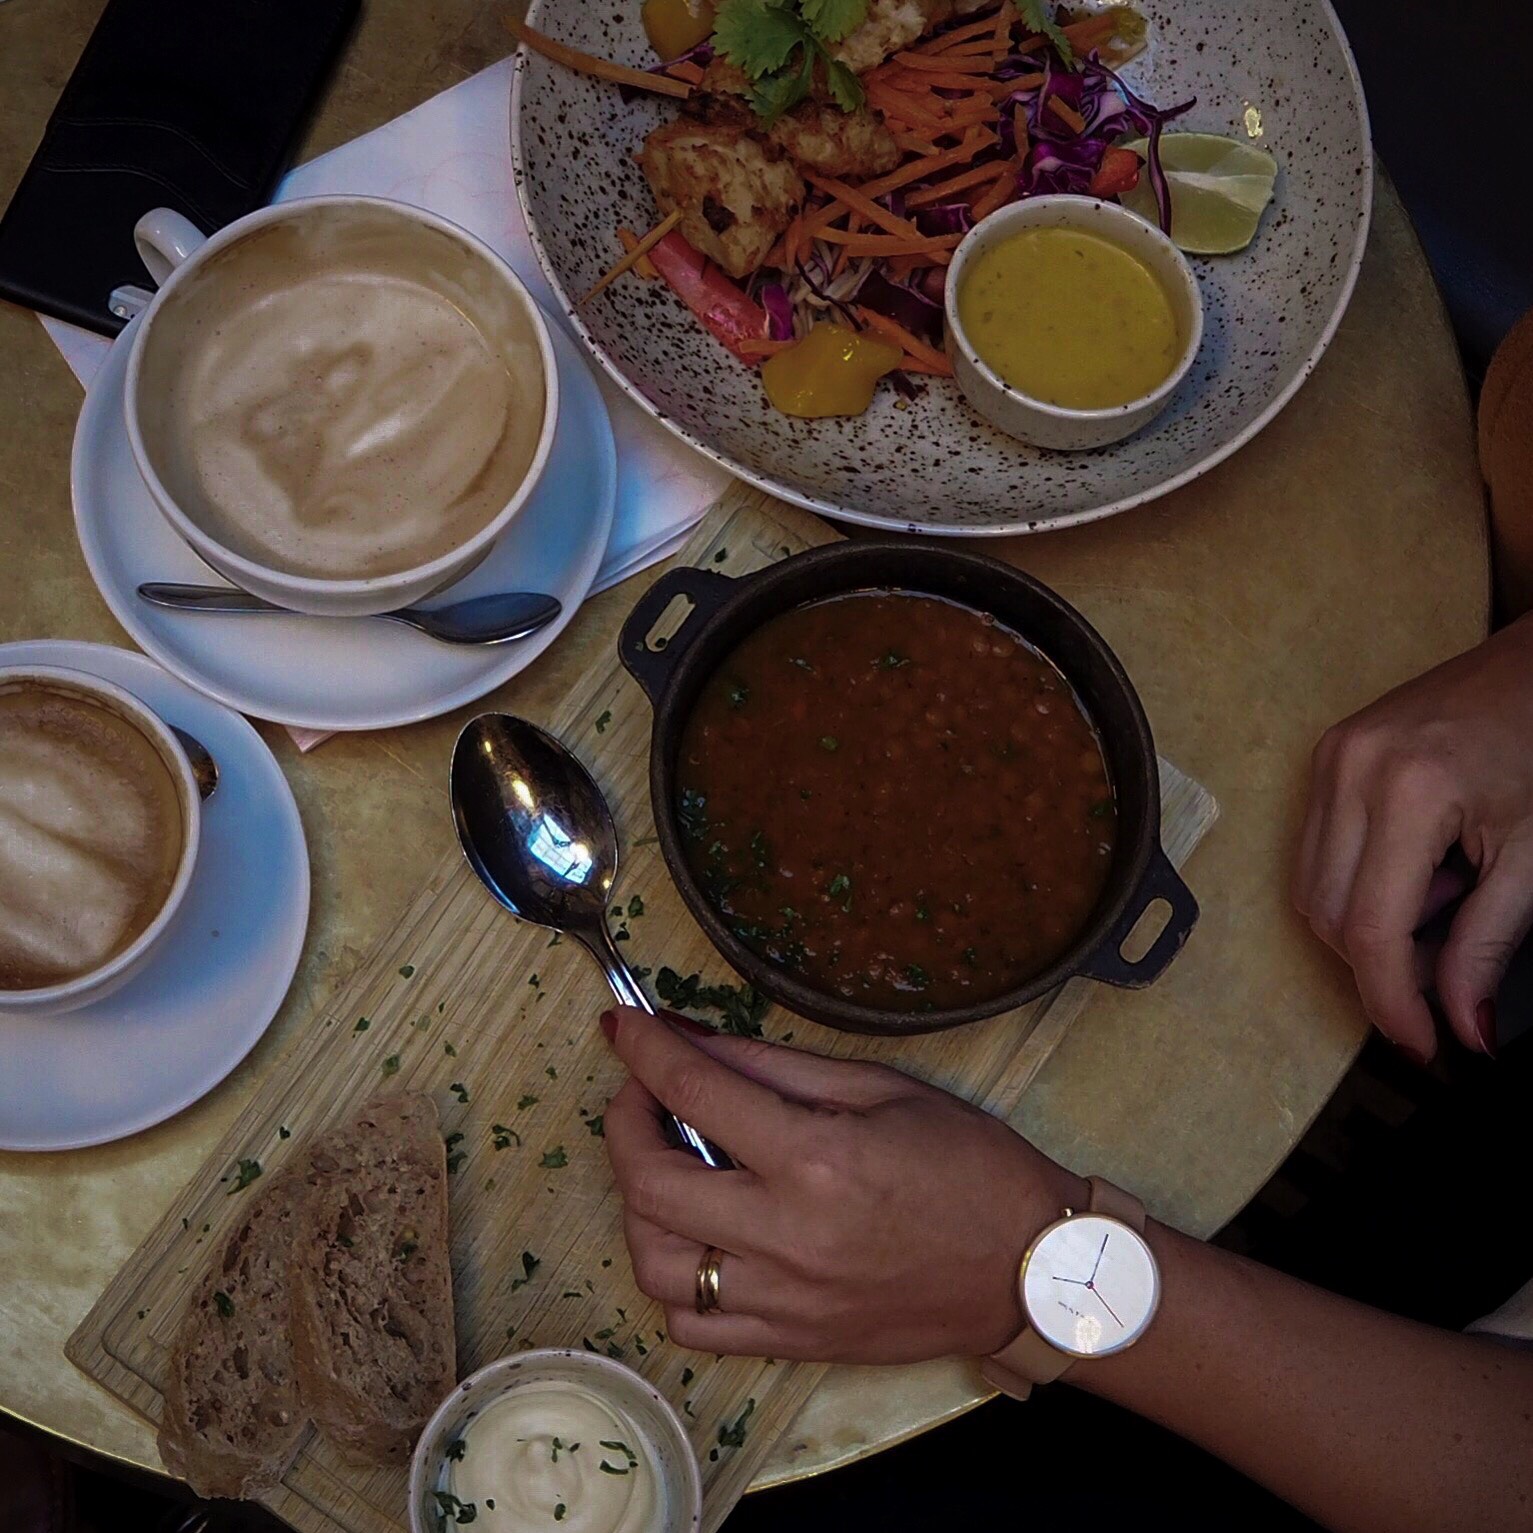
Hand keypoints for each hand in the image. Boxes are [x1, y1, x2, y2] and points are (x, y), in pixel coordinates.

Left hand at [600, 1008, 1083, 1364]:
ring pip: (655, 1263)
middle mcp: (786, 1236)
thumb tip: (696, 1040)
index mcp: (816, 1159)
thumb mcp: (881, 1087)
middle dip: (624, 1121)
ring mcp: (783, 1301)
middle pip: (650, 1184)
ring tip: (666, 1164)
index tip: (623, 1024)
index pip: (695, 1093)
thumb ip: (777, 1067)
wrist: (1029, 1269)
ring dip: (639, 1203)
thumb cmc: (969, 1164)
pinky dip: (672, 1277)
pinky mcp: (791, 1343)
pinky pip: (692, 1324)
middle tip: (642, 1091)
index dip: (645, 1049)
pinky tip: (696, 1237)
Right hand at [1293, 614, 1532, 1059]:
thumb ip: (1490, 944)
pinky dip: (1358, 883)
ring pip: (1310, 888)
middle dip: (1380, 965)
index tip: (1424, 1042)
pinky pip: (1315, 849)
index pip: (1370, 927)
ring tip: (1441, 903)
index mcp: (1407, 789)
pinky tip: (1416, 871)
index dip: (1391, 1000)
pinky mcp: (1326, 755)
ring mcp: (1329, 759)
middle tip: (1445, 974)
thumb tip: (1463, 1023)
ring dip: (1366, 924)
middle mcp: (1349, 770)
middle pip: (1326, 915)